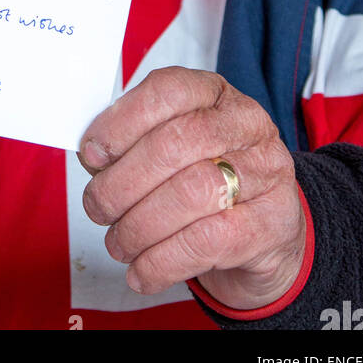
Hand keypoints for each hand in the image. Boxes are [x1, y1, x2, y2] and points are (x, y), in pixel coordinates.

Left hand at [78, 66, 305, 310]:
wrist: (266, 234)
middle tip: (97, 207)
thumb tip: (92, 157)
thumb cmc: (206, 182)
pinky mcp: (270, 225)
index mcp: (214, 94)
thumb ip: (131, 146)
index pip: (167, 90)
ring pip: (190, 193)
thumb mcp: (172, 150)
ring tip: (118, 243)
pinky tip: (142, 272)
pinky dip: (162, 261)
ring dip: (139, 226)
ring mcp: (265, 173)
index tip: (92, 154)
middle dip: (123, 182)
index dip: (121, 122)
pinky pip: (206, 242)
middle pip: (174, 144)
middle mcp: (246, 125)